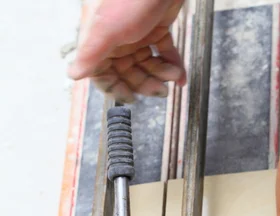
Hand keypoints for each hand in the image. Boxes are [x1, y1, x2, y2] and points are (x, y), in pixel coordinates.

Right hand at [69, 0, 185, 101]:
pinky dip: (173, 64)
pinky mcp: (156, 28)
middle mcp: (117, 40)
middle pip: (128, 72)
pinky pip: (163, 52)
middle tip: (161, 90)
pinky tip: (181, 75)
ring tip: (173, 75)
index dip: (116, 87)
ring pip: (147, 64)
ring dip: (161, 74)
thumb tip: (73, 74)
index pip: (103, 73)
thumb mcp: (107, 29)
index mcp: (101, 40)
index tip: (130, 98)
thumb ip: (91, 53)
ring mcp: (137, 34)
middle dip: (145, 83)